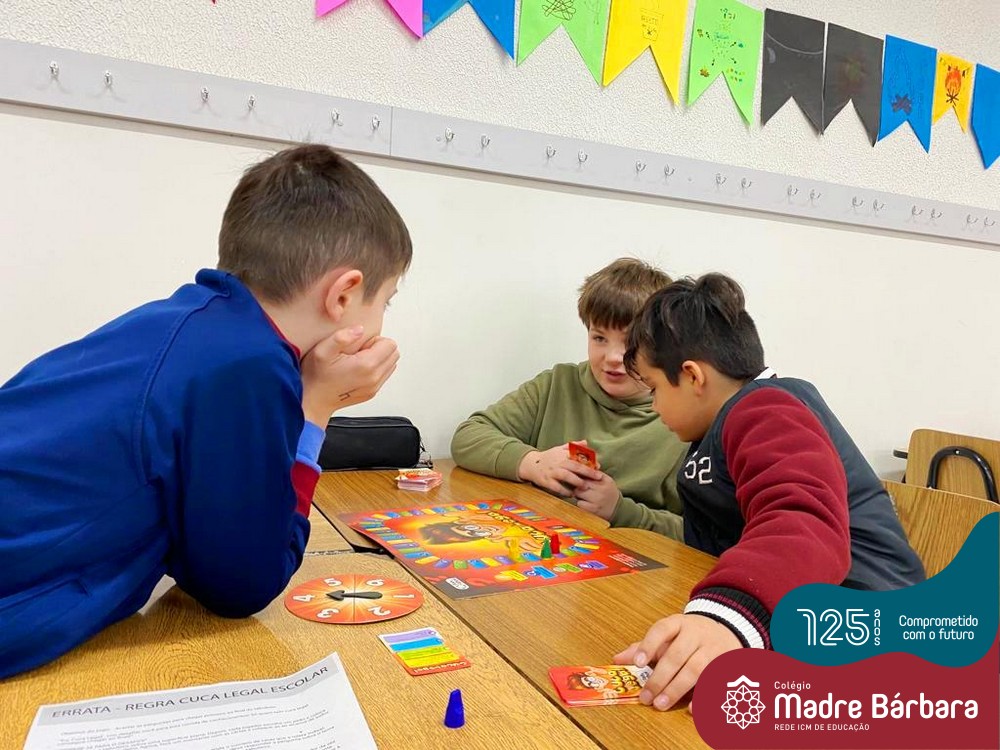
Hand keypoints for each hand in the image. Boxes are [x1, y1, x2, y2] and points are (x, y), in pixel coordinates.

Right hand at [300, 326, 399, 425]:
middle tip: (359, 352)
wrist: (313, 400)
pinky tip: (357, 370)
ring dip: (378, 359)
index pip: (390, 344)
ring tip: (357, 361)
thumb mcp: (323, 350)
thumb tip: (360, 329)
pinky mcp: (372, 392)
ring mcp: (374, 387)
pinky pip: (384, 375)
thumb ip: (342, 337)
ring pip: (391, 364)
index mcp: (366, 365)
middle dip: (379, 348)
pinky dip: (375, 369)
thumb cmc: (316, 376)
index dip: (375, 340)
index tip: (359, 345)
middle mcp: (374, 378)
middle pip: (394, 353)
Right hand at [517, 442, 601, 496]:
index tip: (599, 465)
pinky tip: (572, 494)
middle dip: (588, 472)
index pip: (578, 456)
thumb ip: (573, 446)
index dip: (589, 461)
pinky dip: (564, 491)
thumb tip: (586, 442)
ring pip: (566, 476)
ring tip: (585, 486)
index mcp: (562, 453)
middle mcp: (558, 462)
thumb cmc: (549, 457)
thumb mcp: (559, 449)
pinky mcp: (546, 481)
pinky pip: (556, 487)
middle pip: (575, 466)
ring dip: (577, 481)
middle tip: (598, 477)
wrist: (531, 464)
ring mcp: (552, 472)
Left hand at [573, 472, 620, 519]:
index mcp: (605, 480)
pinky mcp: (594, 509)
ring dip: (577, 493)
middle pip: (581, 482)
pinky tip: (584, 502)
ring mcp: (598, 500)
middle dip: (577, 484)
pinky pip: (580, 503)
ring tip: (581, 494)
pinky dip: (580, 502)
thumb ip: (595, 472)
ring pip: (578, 492)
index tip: (576, 476)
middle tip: (578, 486)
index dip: (580, 474)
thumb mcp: (606, 480)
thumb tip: (581, 464)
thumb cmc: (608, 491)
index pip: (588, 473)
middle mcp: (602, 489)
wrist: (618, 508)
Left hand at [614, 614, 740, 710]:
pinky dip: (704, 697)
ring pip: (696, 670)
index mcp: (678, 624)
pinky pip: (715, 682)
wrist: (726, 630)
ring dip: (677, 689)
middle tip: (646, 697)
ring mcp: (714, 649)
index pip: (662, 630)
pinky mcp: (727, 665)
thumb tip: (617, 660)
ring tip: (660, 704)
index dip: (648, 645)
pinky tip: (691, 709)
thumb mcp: (668, 636)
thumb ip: (643, 647)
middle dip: (660, 678)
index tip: (637, 664)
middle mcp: (697, 634)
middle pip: (677, 655)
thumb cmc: (689, 637)